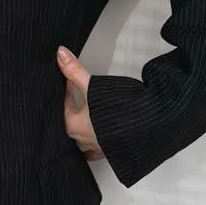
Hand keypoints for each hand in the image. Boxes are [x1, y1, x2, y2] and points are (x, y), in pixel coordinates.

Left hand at [55, 46, 104, 160]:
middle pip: (72, 124)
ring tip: (87, 115)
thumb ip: (75, 71)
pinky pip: (97, 147)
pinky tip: (101, 134)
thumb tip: (60, 52)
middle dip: (73, 111)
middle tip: (76, 98)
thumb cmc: (115, 111)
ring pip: (83, 138)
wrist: (145, 128)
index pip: (65, 106)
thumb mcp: (92, 87)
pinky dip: (97, 139)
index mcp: (73, 126)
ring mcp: (97, 149)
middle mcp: (82, 141)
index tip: (70, 82)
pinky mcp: (111, 152)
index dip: (68, 91)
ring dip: (84, 127)